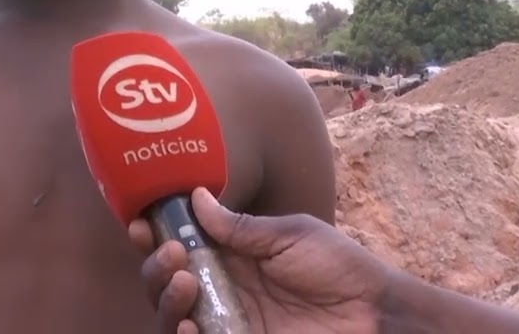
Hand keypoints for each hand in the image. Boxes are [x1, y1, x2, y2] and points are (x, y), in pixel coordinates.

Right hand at [130, 188, 390, 333]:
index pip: (178, 246)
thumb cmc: (340, 268)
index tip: (142, 224)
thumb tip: (195, 197)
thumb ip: (242, 226)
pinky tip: (190, 326)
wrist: (376, 314)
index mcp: (230, 256)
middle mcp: (221, 289)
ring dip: (165, 300)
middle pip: (164, 283)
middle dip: (155, 267)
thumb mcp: (291, 235)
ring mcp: (229, 321)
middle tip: (174, 254)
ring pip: (171, 316)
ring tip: (184, 283)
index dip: (153, 236)